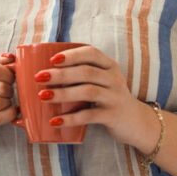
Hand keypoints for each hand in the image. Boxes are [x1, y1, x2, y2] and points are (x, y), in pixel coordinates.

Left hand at [34, 46, 151, 147]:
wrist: (137, 122)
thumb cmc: (109, 98)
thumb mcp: (102, 81)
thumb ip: (82, 75)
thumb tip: (44, 74)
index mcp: (109, 66)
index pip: (91, 53)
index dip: (72, 55)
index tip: (52, 59)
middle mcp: (114, 79)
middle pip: (86, 72)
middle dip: (61, 74)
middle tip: (39, 77)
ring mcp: (115, 97)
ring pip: (88, 91)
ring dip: (63, 93)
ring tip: (43, 96)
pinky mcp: (113, 116)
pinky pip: (90, 115)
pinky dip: (71, 118)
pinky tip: (55, 121)